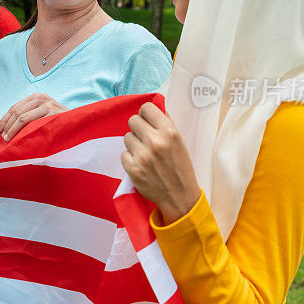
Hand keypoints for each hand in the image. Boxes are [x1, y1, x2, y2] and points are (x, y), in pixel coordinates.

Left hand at [0, 93, 67, 141]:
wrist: (79, 124)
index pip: (15, 107)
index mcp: (37, 96)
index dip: (5, 119)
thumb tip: (7, 125)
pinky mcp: (51, 113)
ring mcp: (47, 104)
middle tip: (2, 137)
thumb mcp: (43, 114)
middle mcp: (41, 98)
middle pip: (16, 111)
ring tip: (8, 139)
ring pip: (21, 117)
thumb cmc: (59, 123)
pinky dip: (22, 131)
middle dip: (7, 125)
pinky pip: (31, 122)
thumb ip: (30, 115)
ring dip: (12, 129)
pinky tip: (18, 138)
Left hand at [121, 102, 200, 224]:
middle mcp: (155, 142)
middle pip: (133, 120)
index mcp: (170, 132)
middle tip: (145, 138)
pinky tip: (141, 164)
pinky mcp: (132, 169)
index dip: (146, 114)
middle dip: (138, 128)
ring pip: (126, 137)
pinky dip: (130, 158)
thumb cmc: (180, 167)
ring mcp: (142, 156)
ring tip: (145, 153)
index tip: (148, 121)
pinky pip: (123, 154)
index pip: (146, 108)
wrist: (179, 196)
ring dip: (134, 144)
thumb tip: (154, 107)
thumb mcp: (180, 142)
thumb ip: (166, 124)